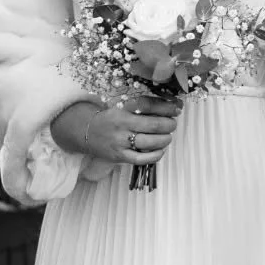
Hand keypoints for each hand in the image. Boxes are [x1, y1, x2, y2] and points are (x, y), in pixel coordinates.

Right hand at [52, 94, 182, 170]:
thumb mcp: (123, 108)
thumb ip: (143, 108)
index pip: (148, 105)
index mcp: (123, 109)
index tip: (177, 108)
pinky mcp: (120, 156)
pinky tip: (160, 151)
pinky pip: (141, 159)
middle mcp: (122, 125)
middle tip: (172, 124)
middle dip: (168, 124)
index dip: (166, 107)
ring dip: (164, 139)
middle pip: (152, 124)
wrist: (88, 133)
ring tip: (167, 137)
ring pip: (149, 142)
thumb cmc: (111, 119)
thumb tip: (172, 106)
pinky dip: (155, 155)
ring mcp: (120, 142)